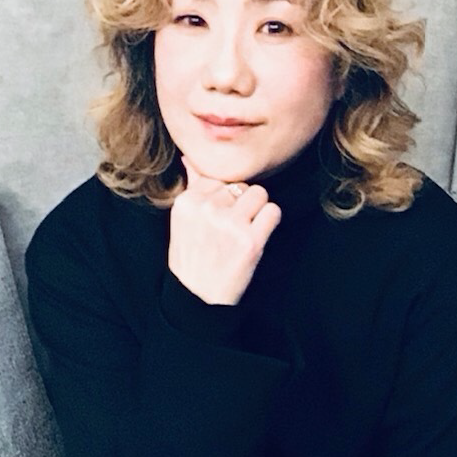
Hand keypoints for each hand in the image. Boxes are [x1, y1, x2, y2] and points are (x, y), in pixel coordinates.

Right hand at [168, 156, 281, 304]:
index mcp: (187, 202)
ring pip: (259, 194)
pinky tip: (257, 236)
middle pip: (240, 185)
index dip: (225, 197)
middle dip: (240, 204)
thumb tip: (191, 159)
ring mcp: (230, 224)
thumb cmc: (192, 257)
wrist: (198, 298)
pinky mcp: (250, 240)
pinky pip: (273, 211)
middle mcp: (207, 209)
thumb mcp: (182, 220)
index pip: (219, 178)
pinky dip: (270, 222)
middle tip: (231, 229)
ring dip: (258, 210)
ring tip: (244, 230)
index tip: (220, 217)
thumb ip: (191, 186)